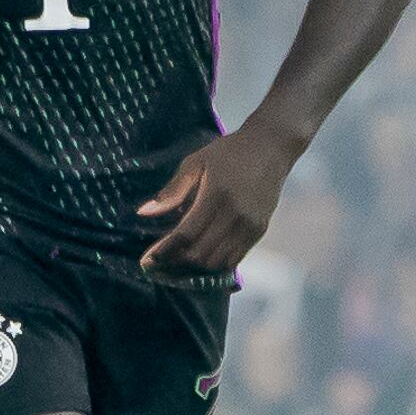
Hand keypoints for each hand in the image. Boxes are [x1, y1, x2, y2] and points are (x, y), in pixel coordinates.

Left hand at [136, 120, 302, 275]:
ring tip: (180, 259)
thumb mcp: (195, 162)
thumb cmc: (229, 152)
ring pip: (218, 262)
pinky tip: (202, 256)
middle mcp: (236, 215)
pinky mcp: (260, 230)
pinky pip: (235, 259)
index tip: (147, 261)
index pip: (186, 235)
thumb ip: (172, 190)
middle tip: (161, 260)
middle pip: (201, 254)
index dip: (164, 251)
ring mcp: (250, 225)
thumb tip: (144, 213)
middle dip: (177, 262)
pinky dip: (215, 263)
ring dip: (196, 266)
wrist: (271, 148)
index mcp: (216, 196)